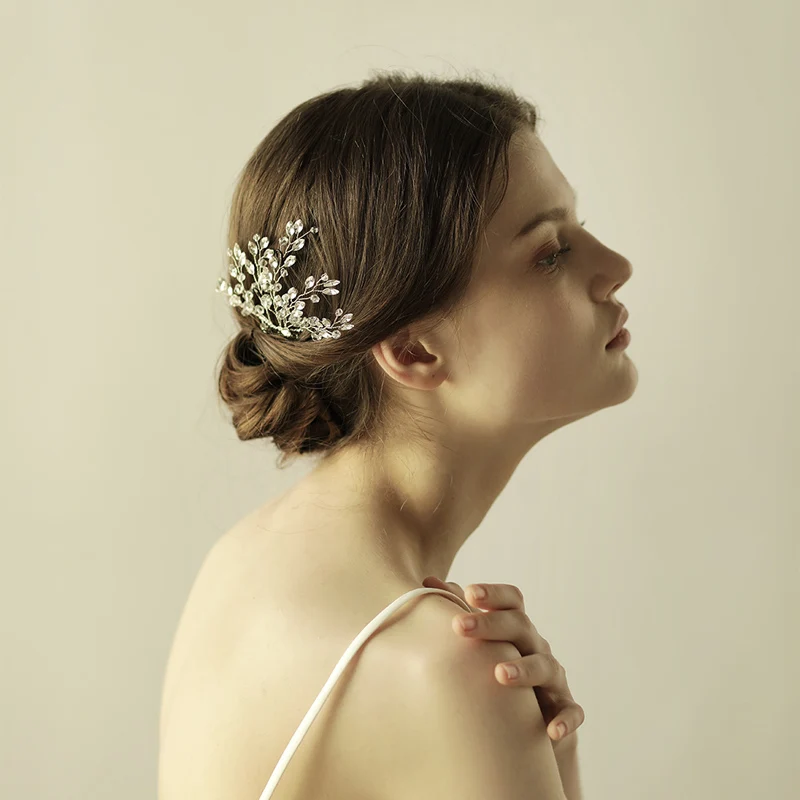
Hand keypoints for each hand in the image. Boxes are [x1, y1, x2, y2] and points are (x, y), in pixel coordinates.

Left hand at [421, 575, 584, 743]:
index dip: (493, 594)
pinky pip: (572, 712)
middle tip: (460, 627)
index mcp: (516, 629)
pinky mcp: (564, 709)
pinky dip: (566, 720)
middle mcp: (536, 647)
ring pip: (545, 666)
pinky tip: (552, 730)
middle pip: (520, 626)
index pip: (512, 601)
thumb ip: (459, 612)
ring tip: (499, 674)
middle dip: (491, 624)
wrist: (526, 726)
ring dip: (524, 669)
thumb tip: (428, 581)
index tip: (469, 592)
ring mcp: (554, 678)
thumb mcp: (482, 645)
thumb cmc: (497, 675)